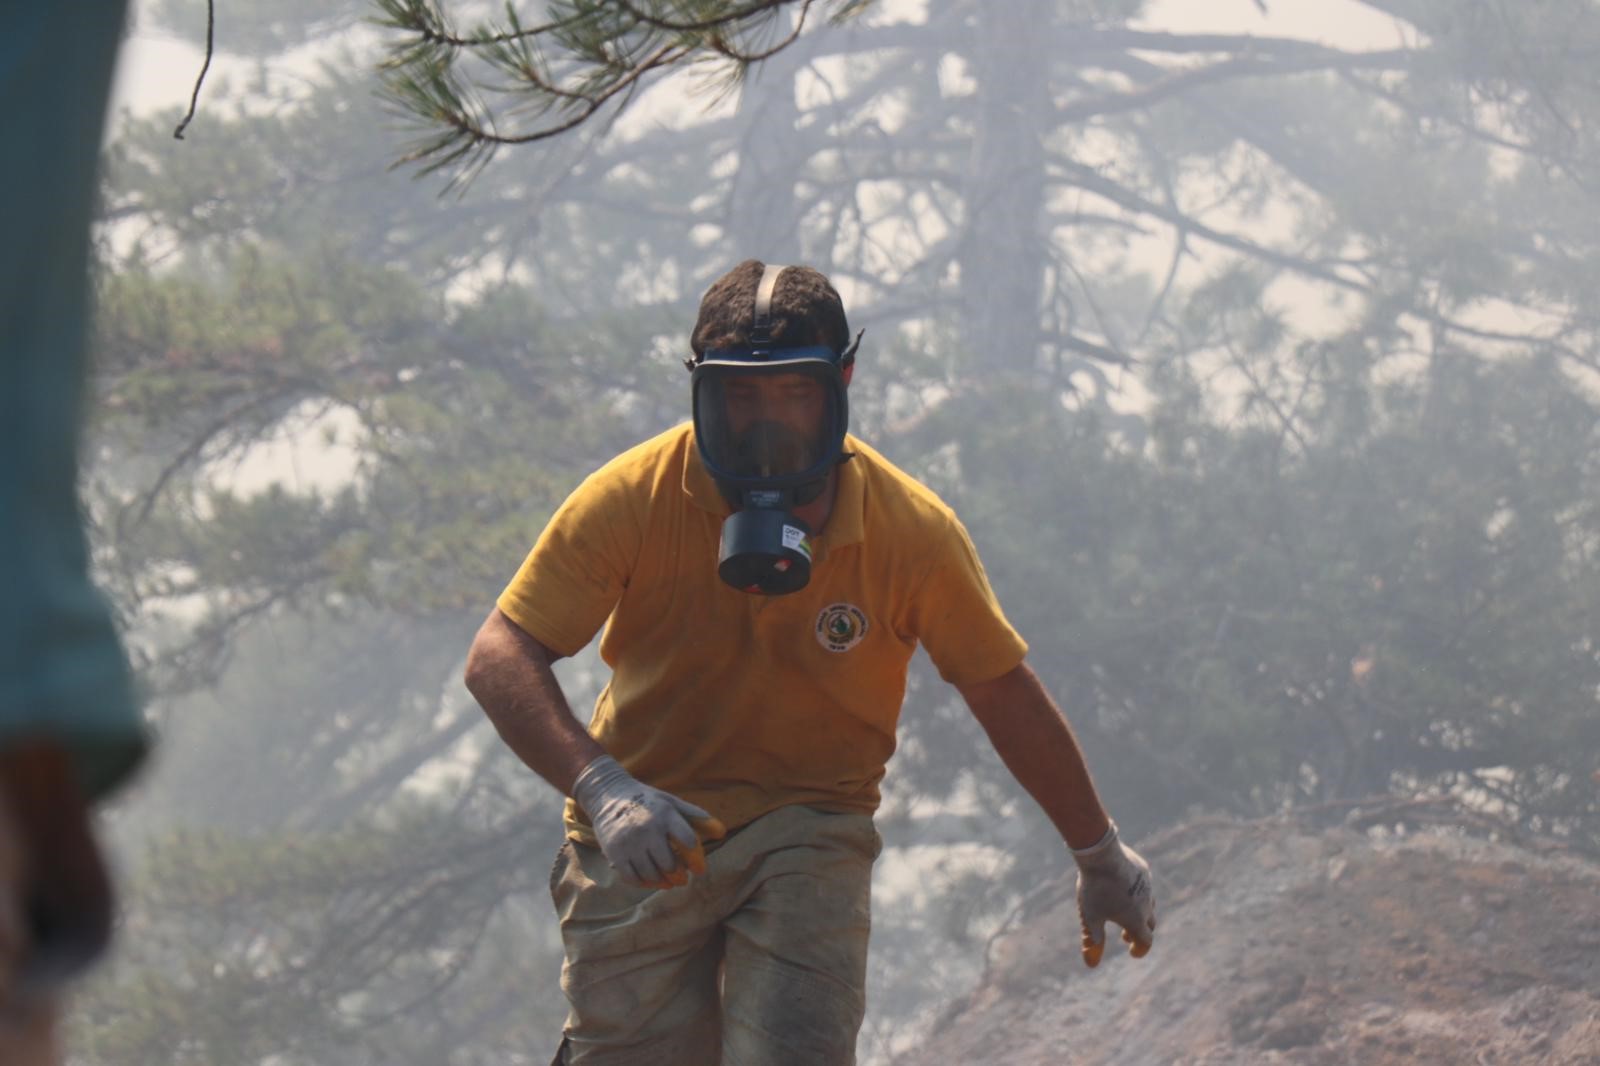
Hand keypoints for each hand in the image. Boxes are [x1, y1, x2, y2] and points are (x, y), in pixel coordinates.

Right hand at [571, 755, 724, 888]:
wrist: (608, 795)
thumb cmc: (647, 801)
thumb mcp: (672, 802)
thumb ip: (696, 817)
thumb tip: (722, 832)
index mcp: (665, 814)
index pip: (687, 841)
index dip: (696, 859)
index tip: (699, 869)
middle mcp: (648, 828)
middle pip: (669, 864)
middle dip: (680, 875)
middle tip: (683, 878)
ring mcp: (630, 842)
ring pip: (651, 874)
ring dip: (663, 882)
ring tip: (669, 881)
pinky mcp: (615, 853)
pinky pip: (633, 878)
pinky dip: (644, 883)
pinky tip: (651, 881)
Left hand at [1072, 823, 1155, 967]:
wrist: (1101, 853)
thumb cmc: (1095, 888)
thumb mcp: (1091, 917)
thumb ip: (1093, 941)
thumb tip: (1091, 964)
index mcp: (1136, 919)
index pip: (1146, 941)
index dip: (1140, 950)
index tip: (1132, 952)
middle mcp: (1147, 904)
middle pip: (1150, 924)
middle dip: (1139, 933)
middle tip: (1126, 936)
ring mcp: (1147, 886)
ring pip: (1150, 904)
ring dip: (1140, 913)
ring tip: (1125, 913)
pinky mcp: (1143, 870)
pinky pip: (1144, 885)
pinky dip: (1137, 893)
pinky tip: (1123, 888)